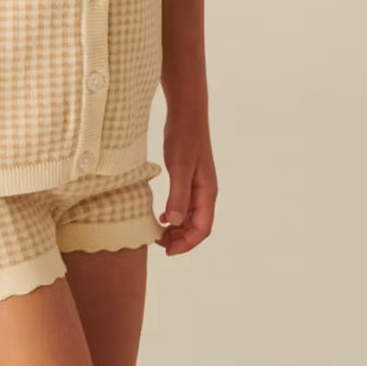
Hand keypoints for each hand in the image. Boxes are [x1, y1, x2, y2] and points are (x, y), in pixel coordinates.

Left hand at [158, 116, 216, 255]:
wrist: (187, 114)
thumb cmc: (184, 137)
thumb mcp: (179, 167)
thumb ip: (178, 195)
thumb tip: (176, 222)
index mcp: (207, 192)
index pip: (202, 228)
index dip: (187, 244)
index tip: (167, 251)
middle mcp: (206, 192)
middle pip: (198, 226)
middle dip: (181, 239)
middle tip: (159, 245)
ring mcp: (199, 186)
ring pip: (191, 217)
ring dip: (177, 229)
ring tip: (158, 234)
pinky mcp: (190, 179)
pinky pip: (185, 205)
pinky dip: (175, 215)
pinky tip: (163, 217)